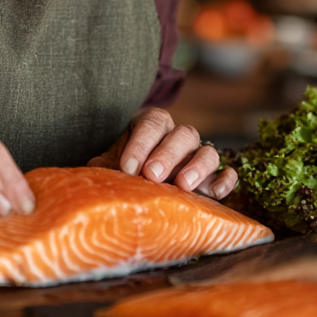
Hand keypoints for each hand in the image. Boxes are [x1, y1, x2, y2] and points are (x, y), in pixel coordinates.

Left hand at [89, 107, 237, 199]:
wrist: (138, 188)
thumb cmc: (121, 174)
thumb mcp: (108, 167)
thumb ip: (102, 169)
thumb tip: (89, 182)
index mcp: (151, 125)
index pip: (150, 123)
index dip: (140, 144)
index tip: (127, 168)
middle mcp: (177, 137)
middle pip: (183, 134)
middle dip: (167, 154)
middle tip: (152, 176)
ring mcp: (198, 156)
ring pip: (208, 150)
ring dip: (198, 166)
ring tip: (183, 186)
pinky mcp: (213, 178)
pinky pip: (227, 173)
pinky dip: (225, 181)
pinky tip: (215, 193)